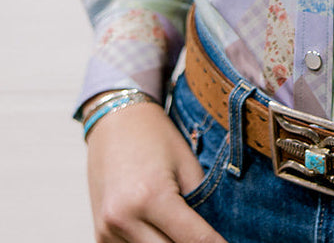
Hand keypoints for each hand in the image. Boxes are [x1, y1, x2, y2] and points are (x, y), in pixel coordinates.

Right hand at [86, 99, 228, 242]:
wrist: (116, 121)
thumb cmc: (156, 137)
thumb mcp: (187, 164)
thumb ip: (200, 201)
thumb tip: (214, 233)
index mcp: (151, 196)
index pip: (193, 238)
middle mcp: (124, 218)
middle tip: (210, 239)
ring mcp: (107, 230)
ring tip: (185, 231)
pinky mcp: (99, 235)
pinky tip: (163, 233)